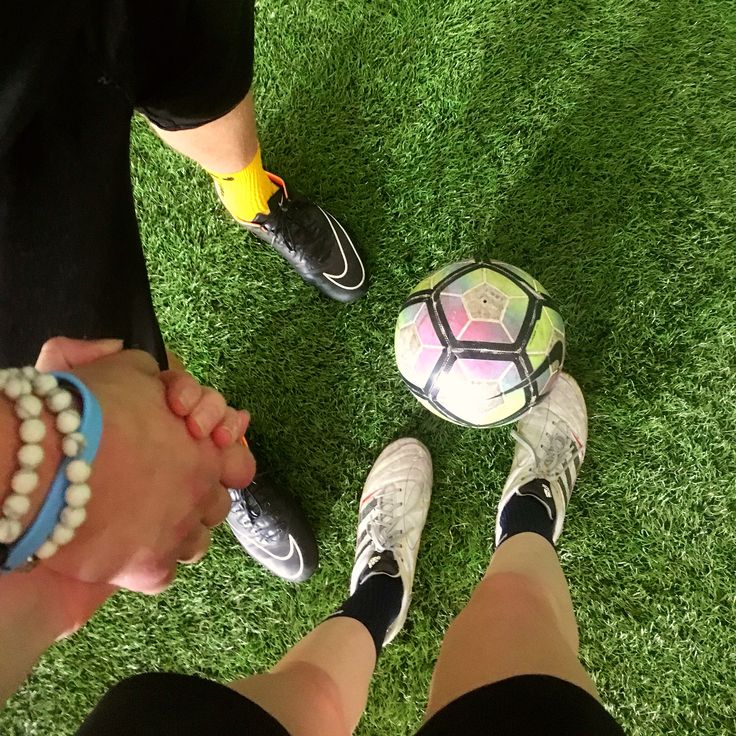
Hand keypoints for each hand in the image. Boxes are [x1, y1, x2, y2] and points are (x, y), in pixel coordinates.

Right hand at [34, 339, 255, 592]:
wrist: (42, 461)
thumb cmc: (89, 408)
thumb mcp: (130, 370)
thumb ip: (159, 379)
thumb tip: (166, 386)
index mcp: (207, 449)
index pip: (240, 467)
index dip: (221, 464)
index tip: (199, 461)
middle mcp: (202, 493)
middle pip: (216, 505)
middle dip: (195, 497)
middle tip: (161, 490)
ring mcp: (178, 533)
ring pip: (194, 543)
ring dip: (176, 532)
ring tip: (142, 522)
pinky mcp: (148, 569)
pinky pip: (164, 574)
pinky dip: (149, 564)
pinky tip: (125, 549)